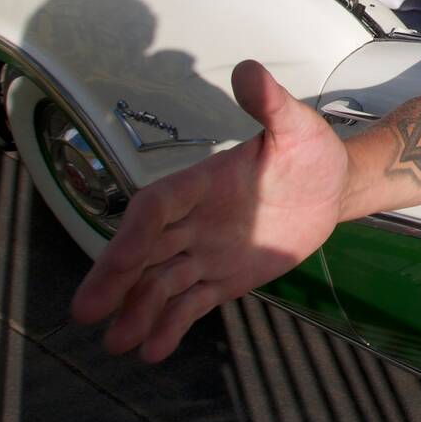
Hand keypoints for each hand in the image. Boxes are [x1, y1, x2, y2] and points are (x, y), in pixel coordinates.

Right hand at [71, 60, 346, 361]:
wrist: (333, 187)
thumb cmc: (310, 151)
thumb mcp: (297, 125)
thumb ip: (271, 104)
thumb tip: (249, 71)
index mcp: (200, 183)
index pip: (156, 208)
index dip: (134, 233)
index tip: (119, 261)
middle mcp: (193, 220)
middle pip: (145, 251)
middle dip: (116, 279)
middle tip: (86, 311)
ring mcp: (205, 252)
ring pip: (162, 284)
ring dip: (139, 311)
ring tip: (118, 343)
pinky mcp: (223, 279)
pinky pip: (191, 303)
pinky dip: (171, 325)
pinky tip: (153, 350)